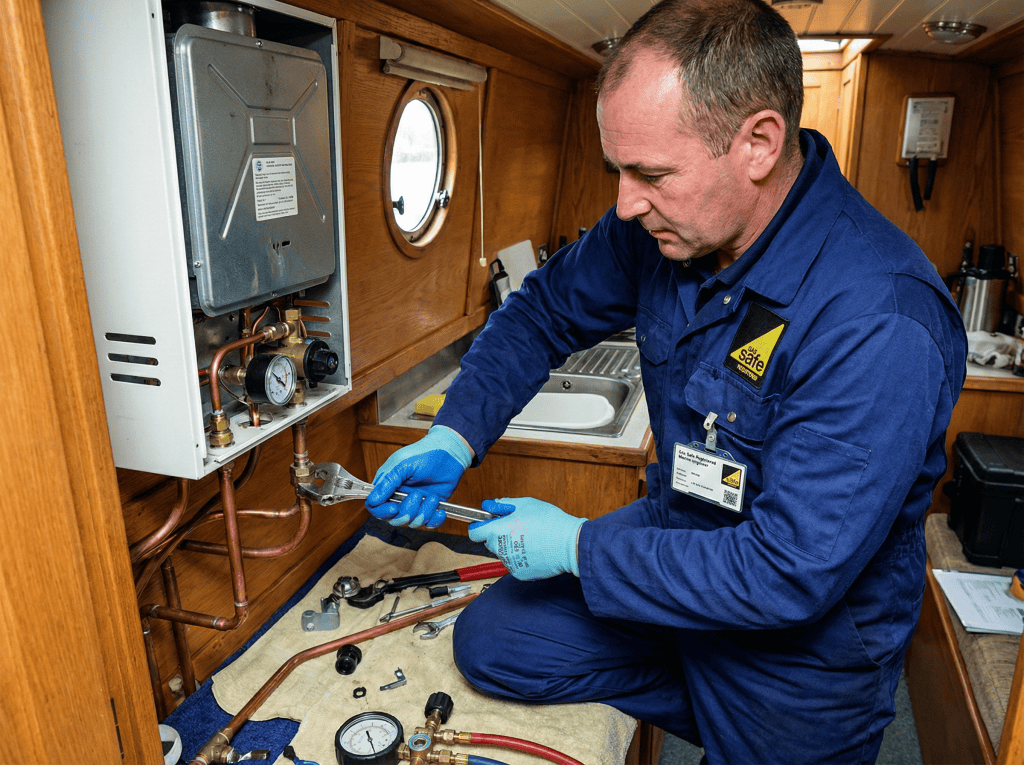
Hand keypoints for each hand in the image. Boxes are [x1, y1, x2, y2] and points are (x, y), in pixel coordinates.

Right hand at [365, 426, 471, 527]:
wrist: (450, 453)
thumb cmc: (424, 453)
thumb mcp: (402, 465)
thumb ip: (387, 483)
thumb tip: (373, 500)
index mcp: (388, 486)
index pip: (376, 507)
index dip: (382, 512)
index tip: (394, 508)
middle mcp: (399, 497)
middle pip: (394, 519)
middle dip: (406, 512)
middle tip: (417, 496)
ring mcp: (415, 504)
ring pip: (412, 522)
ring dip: (424, 512)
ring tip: (432, 497)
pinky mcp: (430, 507)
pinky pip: (429, 523)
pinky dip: (434, 520)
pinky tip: (440, 510)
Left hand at [469, 497, 585, 579]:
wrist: (569, 544)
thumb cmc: (549, 522)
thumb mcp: (525, 504)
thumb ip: (503, 504)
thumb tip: (490, 505)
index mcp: (498, 531)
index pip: (474, 532)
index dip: (479, 526)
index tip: (486, 524)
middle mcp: (500, 549)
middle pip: (489, 542)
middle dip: (498, 535)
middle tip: (516, 527)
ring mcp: (509, 563)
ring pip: (503, 553)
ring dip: (510, 546)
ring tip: (530, 538)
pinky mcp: (519, 573)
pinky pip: (514, 563)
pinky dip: (521, 557)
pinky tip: (535, 550)